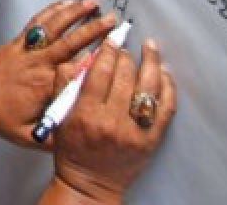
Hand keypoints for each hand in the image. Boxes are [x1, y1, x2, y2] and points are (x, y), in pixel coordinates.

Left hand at [0, 0, 117, 148]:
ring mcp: (29, 49)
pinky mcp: (21, 40)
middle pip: (69, 43)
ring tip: (93, 2)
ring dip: (74, 12)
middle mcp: (38, 64)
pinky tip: (67, 2)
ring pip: (54, 27)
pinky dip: (53, 10)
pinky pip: (39, 21)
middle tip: (113, 21)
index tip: (116, 54)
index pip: (74, 73)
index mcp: (44, 87)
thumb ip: (50, 139)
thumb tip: (75, 144)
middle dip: (93, 30)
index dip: (96, 63)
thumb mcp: (22, 134)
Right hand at [46, 39, 175, 203]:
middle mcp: (112, 122)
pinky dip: (167, 87)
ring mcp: (135, 132)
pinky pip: (166, 107)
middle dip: (126, 56)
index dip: (108, 51)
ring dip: (152, 62)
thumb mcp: (60, 117)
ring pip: (148, 87)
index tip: (111, 41)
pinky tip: (164, 73)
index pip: (100, 72)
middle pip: (125, 76)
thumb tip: (81, 58)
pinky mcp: (152, 140)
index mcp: (86, 114)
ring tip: (151, 48)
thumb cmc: (73, 151)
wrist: (90, 184)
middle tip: (126, 47)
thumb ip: (65, 85)